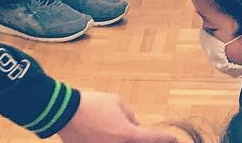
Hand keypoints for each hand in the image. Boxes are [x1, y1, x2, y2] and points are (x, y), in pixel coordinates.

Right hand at [58, 91, 175, 142]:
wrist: (67, 113)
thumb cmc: (94, 104)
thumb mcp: (117, 103)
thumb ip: (129, 115)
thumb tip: (134, 123)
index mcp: (127, 134)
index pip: (152, 137)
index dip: (165, 138)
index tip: (173, 139)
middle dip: (146, 140)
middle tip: (150, 135)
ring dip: (127, 140)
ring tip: (122, 129)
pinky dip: (113, 140)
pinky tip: (110, 132)